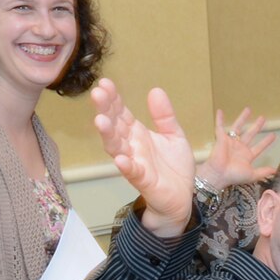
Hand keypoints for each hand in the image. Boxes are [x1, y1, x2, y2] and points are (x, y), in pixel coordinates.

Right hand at [91, 80, 198, 236]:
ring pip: (116, 147)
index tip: (105, 83)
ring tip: (100, 121)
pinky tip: (120, 158)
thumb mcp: (173, 135)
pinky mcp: (143, 180)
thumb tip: (155, 90)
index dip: (113, 99)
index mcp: (137, 133)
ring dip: (108, 135)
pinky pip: (132, 172)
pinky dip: (125, 165)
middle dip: (105, 110)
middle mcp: (131, 146)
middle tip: (97, 93)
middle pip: (114, 126)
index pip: (121, 113)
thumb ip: (164, 115)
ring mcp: (135, 163)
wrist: (182, 196)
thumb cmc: (173, 166)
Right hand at [197, 107, 276, 187]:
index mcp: (247, 156)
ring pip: (238, 127)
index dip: (266, 141)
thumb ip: (264, 172)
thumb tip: (276, 171)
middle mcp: (239, 148)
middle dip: (257, 126)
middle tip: (263, 118)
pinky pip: (219, 127)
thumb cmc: (234, 176)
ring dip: (243, 118)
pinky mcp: (221, 139)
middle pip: (250, 134)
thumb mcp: (252, 175)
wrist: (219, 175)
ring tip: (248, 109)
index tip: (273, 135)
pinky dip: (219, 119)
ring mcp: (230, 142)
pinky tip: (220, 111)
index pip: (259, 146)